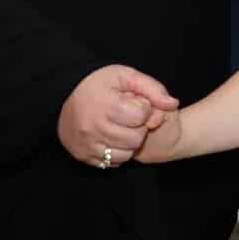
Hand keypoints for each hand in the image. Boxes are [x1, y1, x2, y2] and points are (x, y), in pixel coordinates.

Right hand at [57, 65, 178, 167]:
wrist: (64, 94)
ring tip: (121, 126)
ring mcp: (87, 144)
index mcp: (106, 105)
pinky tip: (112, 137)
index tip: (134, 102)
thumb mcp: (126, 76)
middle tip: (128, 116)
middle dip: (138, 127)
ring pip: (126, 154)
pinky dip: (116, 152)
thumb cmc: (99, 83)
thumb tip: (173, 104)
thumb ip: (152, 89)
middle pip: (136, 138)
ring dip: (129, 142)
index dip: (144, 108)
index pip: (142, 116)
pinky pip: (111, 163)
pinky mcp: (83, 155)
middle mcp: (94, 127)